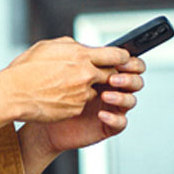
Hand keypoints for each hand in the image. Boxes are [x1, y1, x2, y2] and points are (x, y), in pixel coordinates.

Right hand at [0, 37, 136, 123]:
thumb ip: (71, 46)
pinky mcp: (76, 109)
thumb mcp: (47, 47)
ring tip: (62, 87)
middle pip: (110, 74)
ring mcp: (82, 94)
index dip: (122, 57)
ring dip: (85, 88)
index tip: (122, 59)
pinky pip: (81, 104)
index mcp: (81, 56)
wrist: (11, 95)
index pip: (116, 55)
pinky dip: (73, 101)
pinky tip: (56, 98)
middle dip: (105, 74)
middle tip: (92, 74)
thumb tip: (83, 48)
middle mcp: (86, 74)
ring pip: (94, 90)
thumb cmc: (25, 70)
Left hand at [23, 49, 146, 157]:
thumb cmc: (48, 92)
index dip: (127, 60)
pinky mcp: (107, 125)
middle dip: (129, 77)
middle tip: (114, 77)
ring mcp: (110, 107)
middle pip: (135, 80)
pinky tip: (101, 114)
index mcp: (103, 72)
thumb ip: (77, 59)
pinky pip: (120, 122)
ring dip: (121, 97)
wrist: (38, 116)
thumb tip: (85, 49)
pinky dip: (114, 118)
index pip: (127, 63)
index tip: (118, 59)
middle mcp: (110, 89)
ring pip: (131, 101)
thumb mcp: (61, 70)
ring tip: (105, 95)